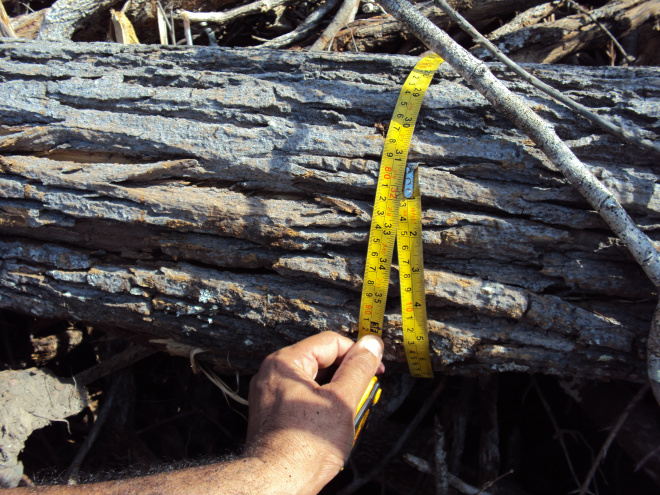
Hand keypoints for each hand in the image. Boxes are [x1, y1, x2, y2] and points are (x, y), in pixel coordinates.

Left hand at [246, 331, 384, 494]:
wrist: (277, 483)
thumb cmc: (305, 446)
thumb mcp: (342, 401)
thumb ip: (359, 368)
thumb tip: (371, 344)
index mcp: (285, 363)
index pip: (331, 342)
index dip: (358, 353)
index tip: (376, 368)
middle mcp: (273, 373)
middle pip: (321, 361)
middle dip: (347, 377)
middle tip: (363, 397)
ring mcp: (269, 394)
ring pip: (314, 382)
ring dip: (336, 394)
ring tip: (348, 417)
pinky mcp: (272, 413)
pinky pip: (303, 398)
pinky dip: (322, 407)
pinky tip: (332, 426)